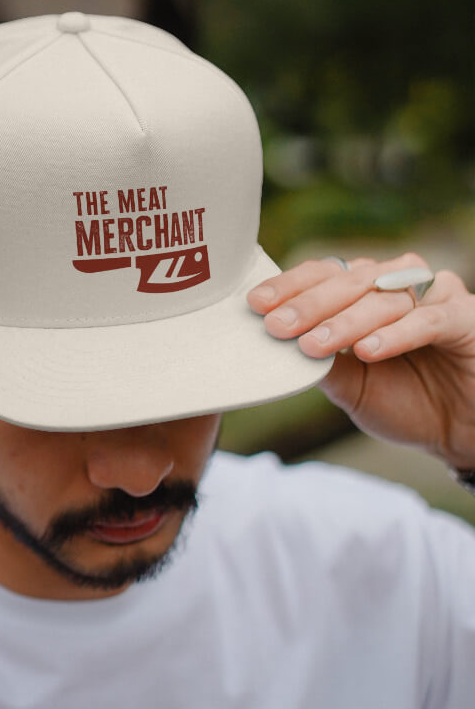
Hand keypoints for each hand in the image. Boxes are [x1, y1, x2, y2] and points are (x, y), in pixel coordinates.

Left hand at [247, 253, 474, 468]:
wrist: (462, 433)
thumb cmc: (406, 401)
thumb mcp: (350, 384)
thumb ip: (320, 361)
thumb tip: (272, 347)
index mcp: (364, 293)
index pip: (323, 275)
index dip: (289, 286)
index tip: (256, 305)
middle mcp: (398, 286)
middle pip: (349, 280)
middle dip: (308, 304)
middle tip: (277, 325)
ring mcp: (435, 297)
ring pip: (384, 297)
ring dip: (345, 321)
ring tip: (313, 345)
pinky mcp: (467, 318)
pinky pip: (430, 319)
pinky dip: (396, 333)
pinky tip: (367, 350)